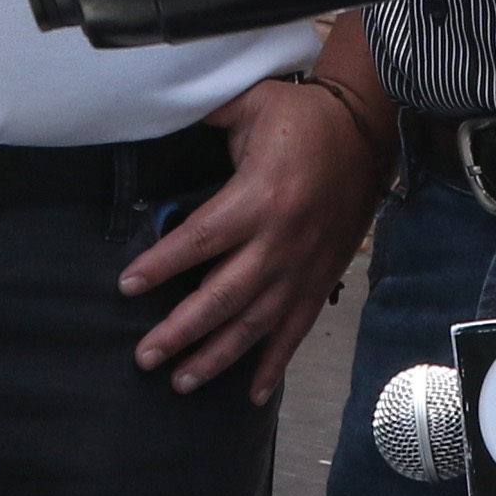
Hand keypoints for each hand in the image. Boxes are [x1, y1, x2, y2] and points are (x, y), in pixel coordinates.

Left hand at [118, 75, 383, 404]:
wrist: (368, 130)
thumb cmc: (304, 115)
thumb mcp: (252, 102)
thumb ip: (208, 114)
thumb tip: (162, 108)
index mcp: (258, 198)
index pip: (198, 240)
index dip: (160, 266)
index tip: (127, 286)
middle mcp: (279, 241)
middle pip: (222, 297)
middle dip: (180, 332)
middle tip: (145, 357)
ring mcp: (302, 266)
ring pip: (255, 323)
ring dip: (217, 357)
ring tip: (182, 382)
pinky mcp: (321, 278)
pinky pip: (296, 329)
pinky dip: (275, 363)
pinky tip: (251, 393)